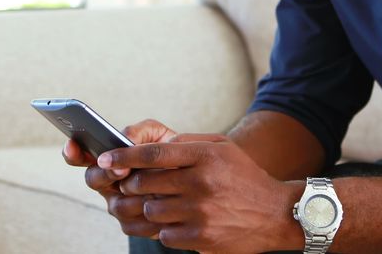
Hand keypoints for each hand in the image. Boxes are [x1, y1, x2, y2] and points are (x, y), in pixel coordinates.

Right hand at [62, 119, 177, 237]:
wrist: (192, 177)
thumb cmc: (169, 152)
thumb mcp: (156, 135)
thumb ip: (138, 131)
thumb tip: (124, 138)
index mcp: (108, 158)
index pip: (81, 155)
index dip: (72, 152)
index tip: (73, 146)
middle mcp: (107, 182)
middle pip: (94, 179)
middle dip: (106, 173)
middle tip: (122, 169)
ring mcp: (117, 204)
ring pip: (115, 205)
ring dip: (134, 197)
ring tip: (155, 189)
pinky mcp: (131, 224)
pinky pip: (132, 224)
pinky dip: (147, 216)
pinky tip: (164, 207)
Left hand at [98, 134, 301, 252]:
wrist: (277, 213)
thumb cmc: (244, 176)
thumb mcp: (222, 149)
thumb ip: (188, 143)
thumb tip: (149, 148)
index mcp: (205, 155)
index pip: (154, 153)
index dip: (123, 156)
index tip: (104, 158)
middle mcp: (201, 182)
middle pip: (144, 182)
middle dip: (131, 184)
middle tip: (131, 184)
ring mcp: (201, 212)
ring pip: (150, 210)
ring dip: (148, 207)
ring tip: (159, 203)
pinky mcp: (201, 238)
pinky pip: (164, 234)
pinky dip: (165, 228)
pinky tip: (177, 221)